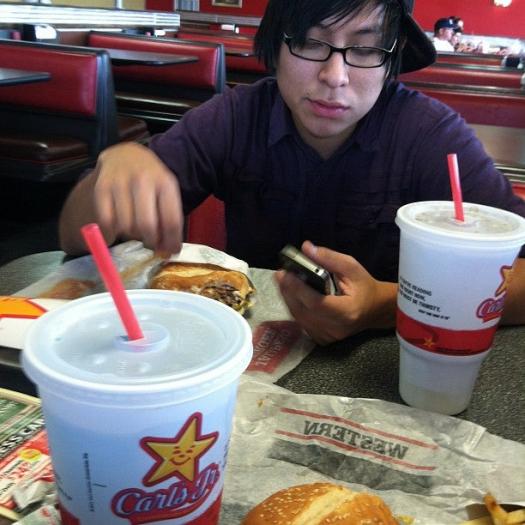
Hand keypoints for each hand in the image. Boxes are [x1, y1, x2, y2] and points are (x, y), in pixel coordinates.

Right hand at [93, 142, 183, 254]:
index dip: (172, 241)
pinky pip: (107, 222)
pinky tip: (120, 225)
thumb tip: (168, 252)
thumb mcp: (166, 194)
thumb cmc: (151, 181)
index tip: (171, 251)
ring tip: (136, 228)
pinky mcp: (101, 188)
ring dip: (133, 235)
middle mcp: (143, 180)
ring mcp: (120, 183)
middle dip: (151, 241)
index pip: (171, 220)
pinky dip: (113, 231)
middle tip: (151, 243)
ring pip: (127, 226)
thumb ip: (169, 221)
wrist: (126, 155)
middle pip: (147, 226)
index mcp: (165, 183)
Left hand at [275, 241, 397, 344]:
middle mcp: (336, 328)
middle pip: (303, 311)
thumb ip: (329, 258)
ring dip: (288, 299)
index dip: (298, 289)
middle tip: (280, 274)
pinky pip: (302, 323)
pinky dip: (295, 308)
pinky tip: (292, 295)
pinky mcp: (323, 339)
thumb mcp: (352, 267)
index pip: (316, 303)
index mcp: (347, 311)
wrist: (375, 310)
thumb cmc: (364, 286)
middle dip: (288, 291)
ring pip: (299, 318)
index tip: (285, 273)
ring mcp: (328, 336)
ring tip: (283, 282)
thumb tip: (306, 248)